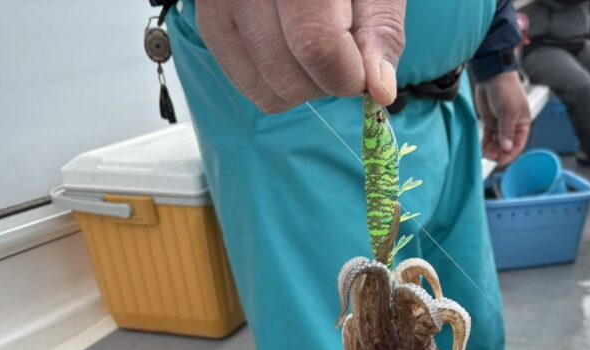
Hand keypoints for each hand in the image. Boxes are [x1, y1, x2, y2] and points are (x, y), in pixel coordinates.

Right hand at [197, 0, 406, 113]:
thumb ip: (380, 32)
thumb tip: (380, 91)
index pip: (316, 44)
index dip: (348, 75)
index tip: (364, 73)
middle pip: (286, 75)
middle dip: (326, 84)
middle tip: (342, 55)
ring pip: (264, 87)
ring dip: (302, 87)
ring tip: (315, 48)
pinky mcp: (208, 18)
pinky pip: (244, 81)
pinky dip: (276, 82)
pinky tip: (291, 50)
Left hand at [475, 71, 530, 167]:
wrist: (492, 76)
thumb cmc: (506, 90)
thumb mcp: (509, 112)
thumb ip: (507, 131)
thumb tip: (506, 148)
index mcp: (522, 124)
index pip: (518, 144)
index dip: (511, 154)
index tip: (502, 161)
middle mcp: (512, 126)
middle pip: (506, 146)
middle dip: (499, 153)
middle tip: (491, 157)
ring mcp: (500, 125)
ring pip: (496, 143)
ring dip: (491, 150)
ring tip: (485, 153)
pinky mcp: (489, 122)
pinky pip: (488, 138)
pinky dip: (485, 144)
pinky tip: (482, 149)